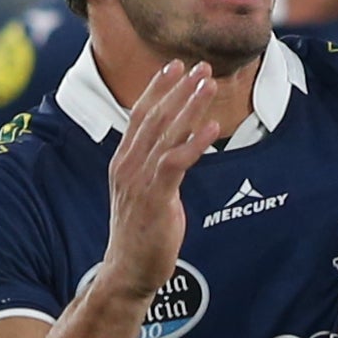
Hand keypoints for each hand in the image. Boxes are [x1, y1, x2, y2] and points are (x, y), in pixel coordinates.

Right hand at [93, 60, 211, 310]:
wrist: (127, 272)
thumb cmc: (140, 235)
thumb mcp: (143, 193)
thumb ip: (154, 168)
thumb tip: (173, 151)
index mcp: (124, 161)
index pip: (139, 115)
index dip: (157, 88)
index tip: (175, 66)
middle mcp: (128, 165)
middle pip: (154, 116)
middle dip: (178, 89)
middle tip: (200, 66)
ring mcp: (140, 181)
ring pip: (166, 133)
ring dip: (189, 106)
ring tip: (208, 83)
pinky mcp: (156, 199)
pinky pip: (176, 162)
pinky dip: (195, 143)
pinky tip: (212, 128)